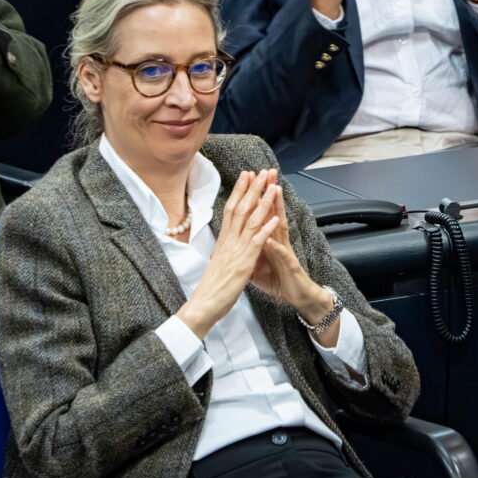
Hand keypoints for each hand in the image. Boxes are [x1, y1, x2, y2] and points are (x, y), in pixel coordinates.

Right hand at [175, 170, 281, 339]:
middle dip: (251, 189)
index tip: (245, 176)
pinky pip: (257, 242)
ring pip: (250, 221)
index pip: (231, 210)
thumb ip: (222, 251)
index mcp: (223, 241)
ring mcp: (236, 251)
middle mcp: (228, 242)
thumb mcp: (217, 264)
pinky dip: (266, 228)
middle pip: (240, 209)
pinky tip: (275, 217)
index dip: (239, 191)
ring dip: (262, 202)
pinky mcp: (244, 263)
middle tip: (260, 171)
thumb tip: (222, 244)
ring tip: (272, 186)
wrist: (203, 305)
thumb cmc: (211, 288)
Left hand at [248, 176, 339, 344]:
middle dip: (270, 193)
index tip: (250, 179)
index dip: (256, 197)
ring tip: (275, 192)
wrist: (297, 297)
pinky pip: (283, 256)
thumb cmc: (278, 278)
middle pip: (273, 213)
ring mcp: (285, 252)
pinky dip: (277, 248)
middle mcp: (278, 241)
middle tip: (268, 173)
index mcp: (269, 238)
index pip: (262, 213)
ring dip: (278, 210)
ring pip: (281, 227)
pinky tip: (271, 240)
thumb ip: (249, 249)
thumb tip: (233, 243)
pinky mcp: (290, 267)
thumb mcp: (258, 262)